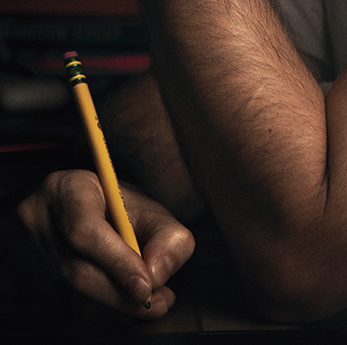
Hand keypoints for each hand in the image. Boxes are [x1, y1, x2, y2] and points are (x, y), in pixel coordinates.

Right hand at [17, 169, 194, 318]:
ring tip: (144, 301)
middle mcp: (34, 222)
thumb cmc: (116, 211)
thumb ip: (166, 236)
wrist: (73, 214)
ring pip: (71, 299)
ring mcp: (24, 254)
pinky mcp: (23, 283)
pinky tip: (118, 302)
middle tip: (157, 304)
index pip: (85, 231)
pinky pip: (64, 310)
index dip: (117, 262)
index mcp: (64, 189)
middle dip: (121, 296)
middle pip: (75, 273)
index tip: (146, 287)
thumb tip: (157, 277)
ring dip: (112, 309)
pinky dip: (98, 313)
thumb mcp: (146, 208)